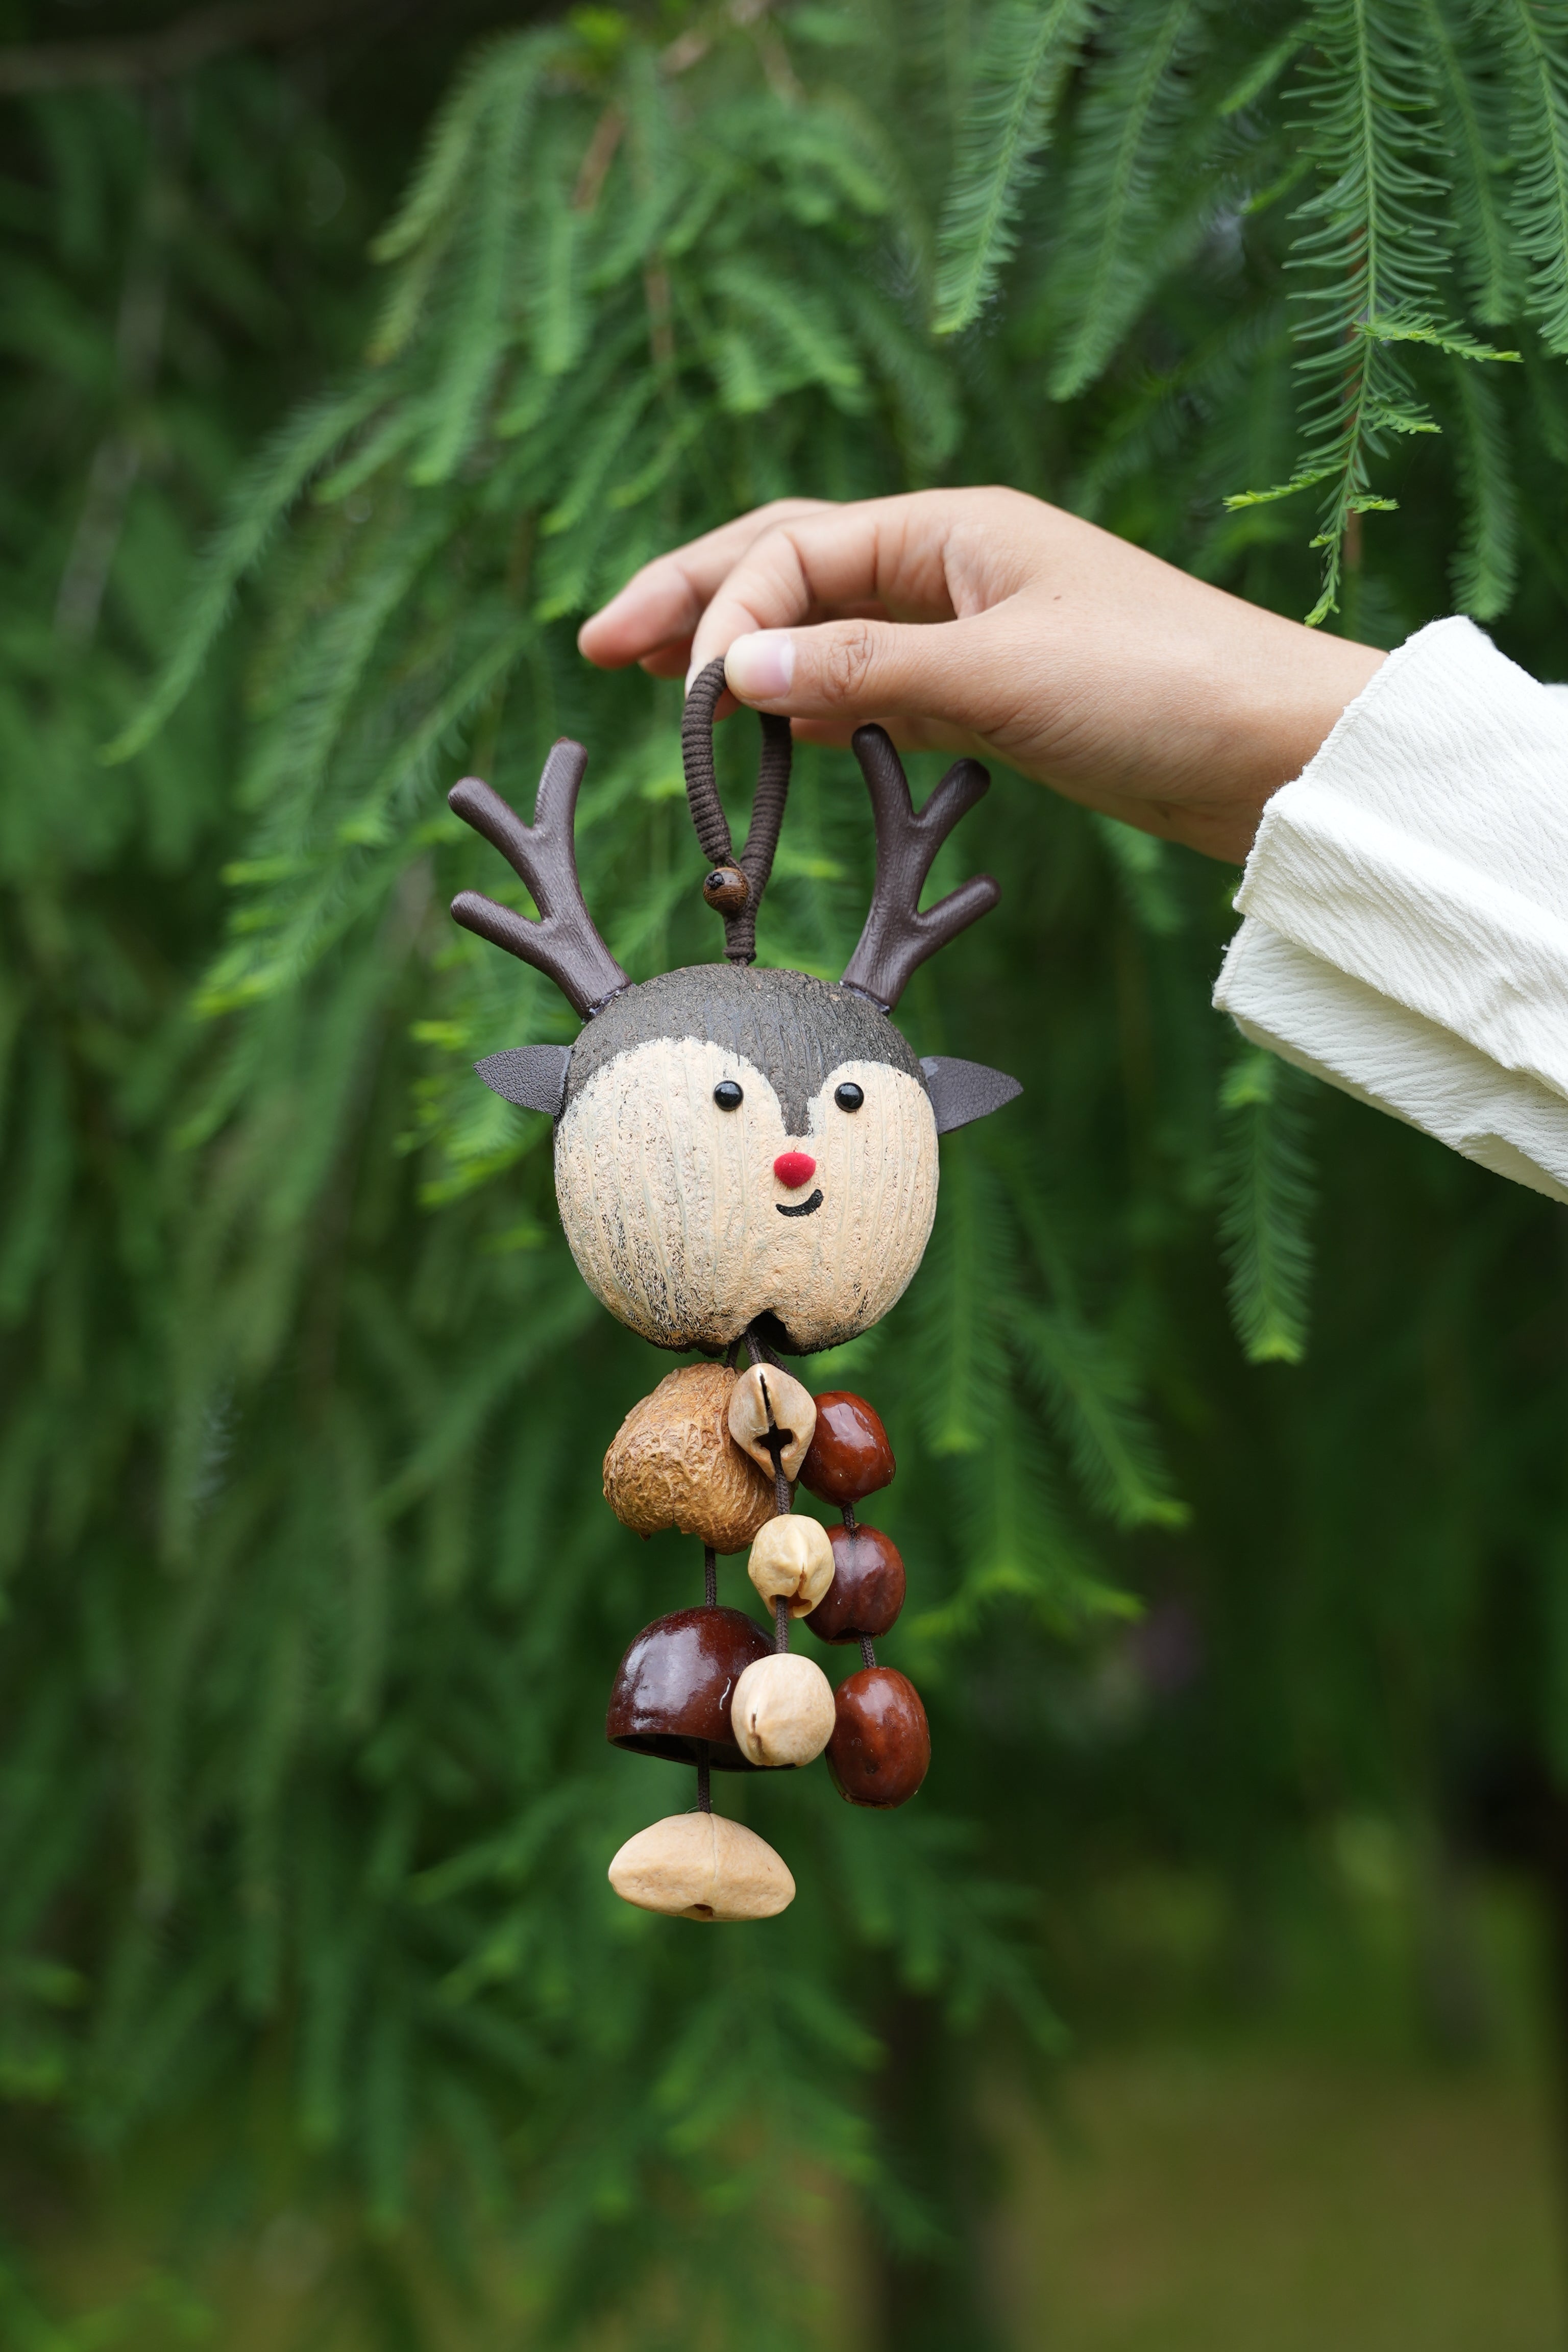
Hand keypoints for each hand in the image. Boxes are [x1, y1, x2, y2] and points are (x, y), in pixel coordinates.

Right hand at [578, 488, 1383, 864]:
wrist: (1276, 755)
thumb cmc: (1161, 689)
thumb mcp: (1001, 677)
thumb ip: (865, 672)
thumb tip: (740, 676)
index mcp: (952, 528)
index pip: (793, 550)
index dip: (724, 613)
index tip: (686, 692)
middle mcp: (950, 566)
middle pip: (790, 569)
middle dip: (695, 604)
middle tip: (600, 649)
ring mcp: (965, 630)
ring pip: (824, 632)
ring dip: (744, 657)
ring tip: (664, 687)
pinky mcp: (987, 697)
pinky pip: (870, 689)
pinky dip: (811, 705)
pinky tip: (772, 730)